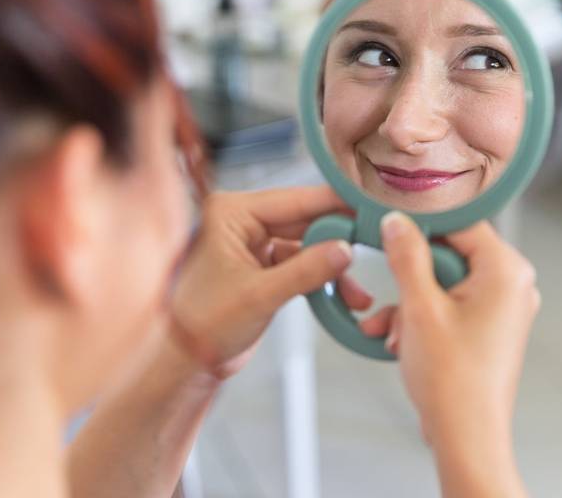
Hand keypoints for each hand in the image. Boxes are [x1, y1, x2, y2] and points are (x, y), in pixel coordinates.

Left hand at [167, 186, 369, 379]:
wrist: (186, 362)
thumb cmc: (203, 323)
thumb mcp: (259, 295)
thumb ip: (306, 269)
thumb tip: (346, 250)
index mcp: (231, 212)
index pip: (293, 199)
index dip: (334, 205)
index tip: (369, 208)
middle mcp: (242, 221)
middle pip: (304, 219)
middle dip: (338, 239)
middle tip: (375, 247)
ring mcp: (253, 244)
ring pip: (307, 244)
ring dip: (333, 267)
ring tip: (358, 293)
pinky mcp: (262, 267)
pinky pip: (301, 265)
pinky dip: (321, 280)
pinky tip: (344, 297)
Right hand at [364, 213, 537, 496]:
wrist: (467, 437)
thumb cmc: (454, 381)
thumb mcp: (419, 307)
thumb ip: (407, 256)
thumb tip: (397, 221)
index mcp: (506, 271)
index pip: (460, 222)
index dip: (421, 225)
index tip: (390, 226)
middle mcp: (512, 285)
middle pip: (449, 253)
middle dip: (410, 278)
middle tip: (390, 295)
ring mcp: (502, 308)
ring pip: (442, 282)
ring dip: (409, 303)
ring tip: (392, 330)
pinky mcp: (488, 327)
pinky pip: (449, 305)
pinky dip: (421, 318)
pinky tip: (398, 340)